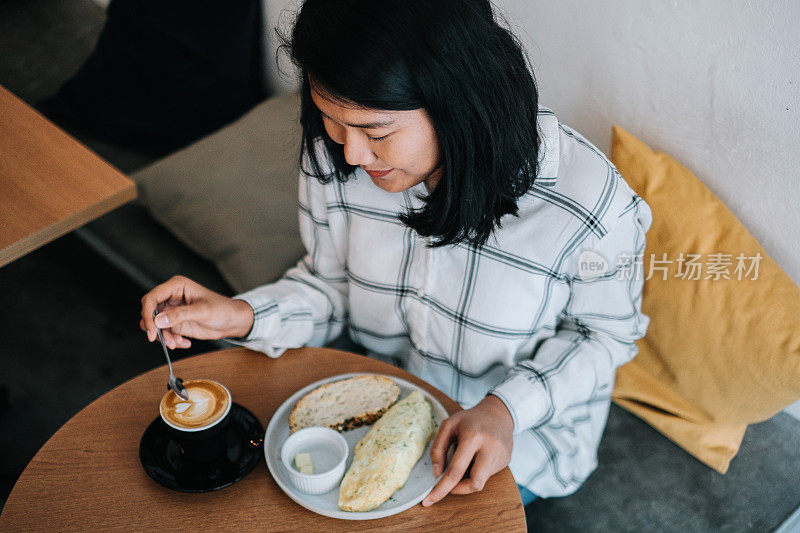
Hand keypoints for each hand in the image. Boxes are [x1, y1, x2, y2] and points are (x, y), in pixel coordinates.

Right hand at [139, 275, 254, 348]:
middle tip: (165, 340)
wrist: (231, 321)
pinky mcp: (174, 322)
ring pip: (154, 324)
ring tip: (177, 343)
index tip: (152, 331)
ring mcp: (172, 310)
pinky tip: (184, 342)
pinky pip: (163, 333)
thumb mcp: (203, 312)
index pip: (152, 297)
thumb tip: (158, 320)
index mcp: (177, 286)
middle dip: (154, 328)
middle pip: (149, 311)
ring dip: (163, 337)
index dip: (148, 314)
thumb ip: (180, 315)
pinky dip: (170, 340)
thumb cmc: (222, 310)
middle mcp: (171, 297)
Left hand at [422, 394, 513, 505]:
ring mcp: (500, 456)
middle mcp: (490, 448)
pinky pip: (487, 475)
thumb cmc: (470, 419)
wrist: (499, 413)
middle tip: (447, 487)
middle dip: (458, 490)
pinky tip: (477, 457)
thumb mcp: (448, 425)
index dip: (441, 488)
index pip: (456, 470)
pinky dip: (477, 471)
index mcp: (473, 436)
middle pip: (474, 483)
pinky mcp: (506, 461)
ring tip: (467, 459)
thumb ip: (438, 448)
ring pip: (481, 481)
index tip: (429, 500)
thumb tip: (437, 473)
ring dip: (468, 477)